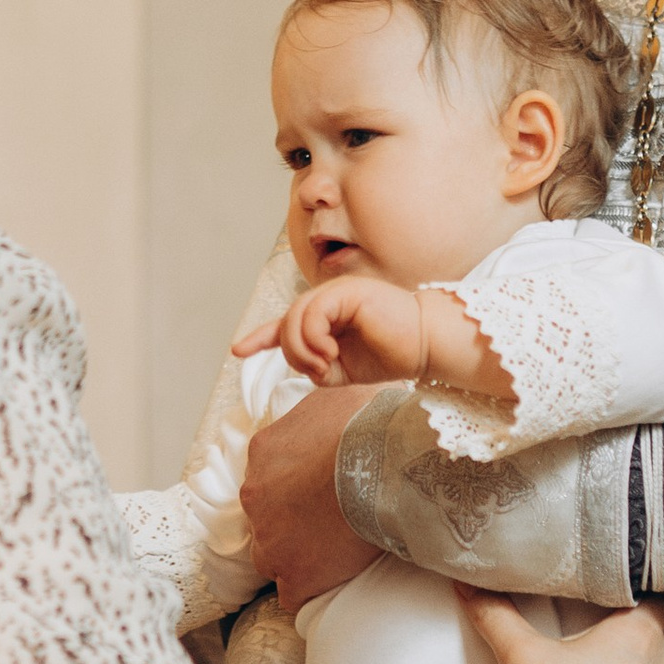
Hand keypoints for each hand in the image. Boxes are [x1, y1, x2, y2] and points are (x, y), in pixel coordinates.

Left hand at [239, 384, 381, 604]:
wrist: (385, 462)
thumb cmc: (369, 424)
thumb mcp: (340, 396)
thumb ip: (323, 409)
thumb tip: (337, 408)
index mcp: (263, 451)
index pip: (268, 476)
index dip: (294, 487)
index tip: (317, 490)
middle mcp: (256, 496)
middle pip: (267, 517)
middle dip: (291, 522)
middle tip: (329, 521)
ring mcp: (272, 540)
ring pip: (274, 556)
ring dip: (296, 557)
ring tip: (332, 555)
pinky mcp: (295, 575)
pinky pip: (293, 594)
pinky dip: (309, 590)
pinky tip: (331, 583)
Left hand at [240, 274, 425, 386]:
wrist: (425, 345)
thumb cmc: (390, 355)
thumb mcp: (343, 371)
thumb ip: (316, 367)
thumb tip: (302, 365)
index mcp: (327, 317)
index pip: (287, 323)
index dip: (260, 337)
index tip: (238, 351)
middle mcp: (328, 300)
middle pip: (286, 323)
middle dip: (291, 353)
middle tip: (319, 370)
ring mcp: (337, 293)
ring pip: (294, 318)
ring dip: (302, 349)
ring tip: (326, 363)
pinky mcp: (347, 292)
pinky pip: (312, 313)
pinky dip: (313, 338)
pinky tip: (331, 352)